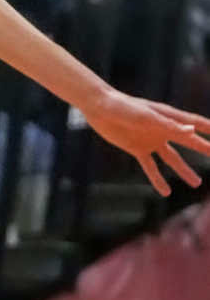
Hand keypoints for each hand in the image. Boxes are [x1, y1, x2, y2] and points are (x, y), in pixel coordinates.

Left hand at [83, 88, 209, 195]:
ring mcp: (151, 140)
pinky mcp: (137, 148)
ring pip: (172, 158)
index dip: (208, 129)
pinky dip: (157, 179)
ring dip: (183, 170)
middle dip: (204, 149)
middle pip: (188, 142)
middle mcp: (163, 129)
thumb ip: (168, 125)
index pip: (195, 124)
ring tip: (196, 183)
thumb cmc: (124, 107)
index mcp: (168, 117)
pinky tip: (165, 192)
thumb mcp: (146, 117)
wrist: (100, 108)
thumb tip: (192, 131)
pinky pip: (150, 166)